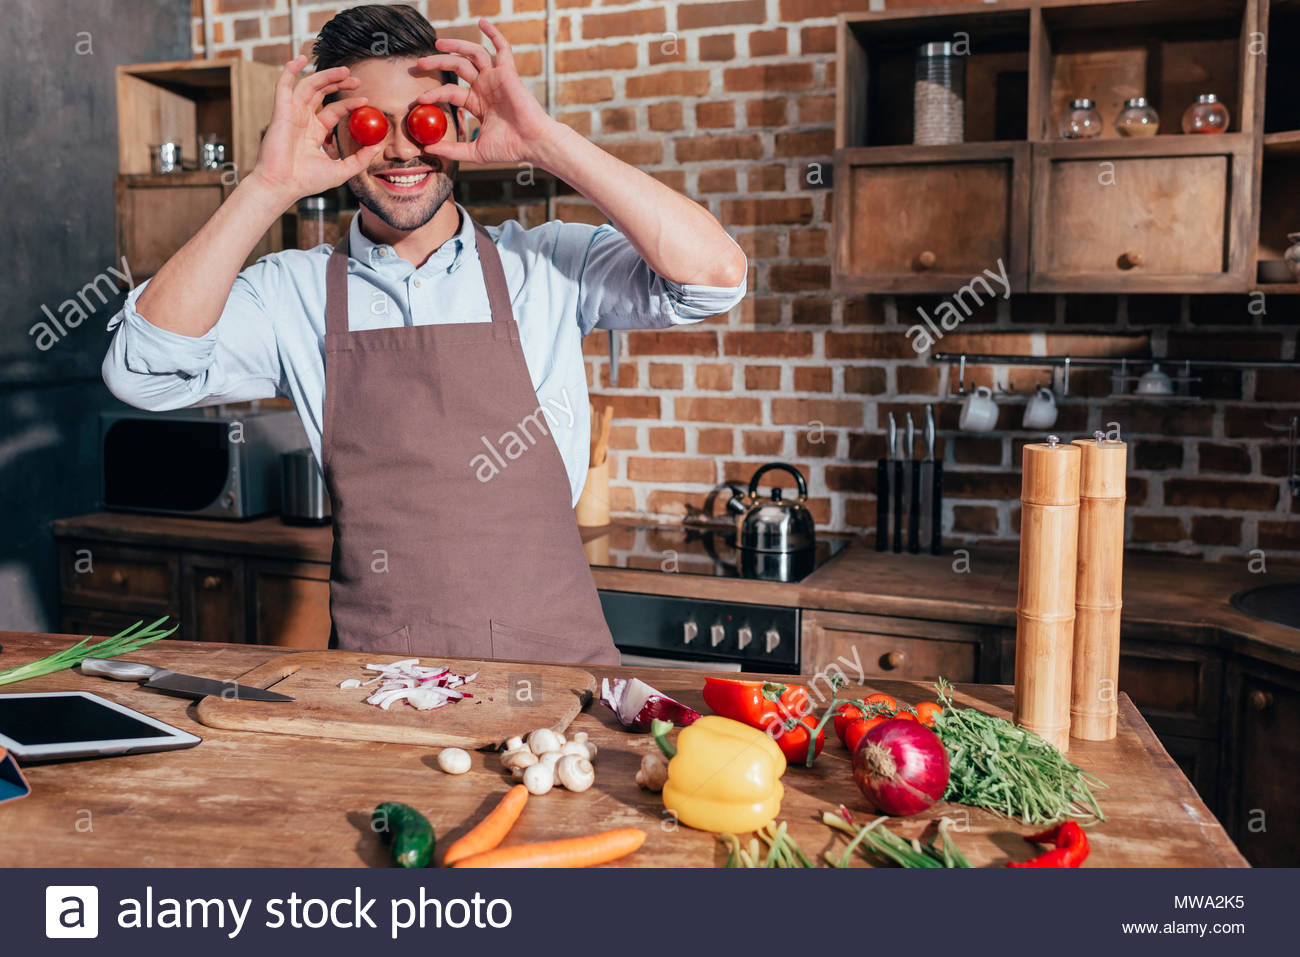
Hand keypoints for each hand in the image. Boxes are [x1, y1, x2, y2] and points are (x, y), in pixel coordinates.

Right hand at [247, 56, 383, 206]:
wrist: (283, 185)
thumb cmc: (307, 182)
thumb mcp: (342, 170)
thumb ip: (360, 159)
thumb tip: (377, 146)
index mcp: (315, 133)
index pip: (334, 111)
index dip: (349, 103)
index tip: (366, 100)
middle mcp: (302, 120)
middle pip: (321, 94)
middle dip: (338, 83)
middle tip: (356, 79)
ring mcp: (291, 114)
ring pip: (308, 86)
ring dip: (325, 75)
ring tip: (344, 70)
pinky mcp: (280, 111)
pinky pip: (283, 85)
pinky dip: (289, 70)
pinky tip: (299, 59)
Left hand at [413, 19, 566, 166]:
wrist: (532, 144)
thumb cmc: (510, 149)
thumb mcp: (475, 152)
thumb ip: (452, 150)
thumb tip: (427, 149)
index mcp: (478, 103)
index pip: (451, 92)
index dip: (434, 93)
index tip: (419, 100)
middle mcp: (486, 87)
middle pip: (457, 67)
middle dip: (438, 63)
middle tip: (419, 63)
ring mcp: (497, 78)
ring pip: (473, 54)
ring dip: (455, 46)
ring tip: (438, 44)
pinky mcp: (508, 73)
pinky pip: (502, 48)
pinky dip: (493, 33)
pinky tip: (481, 22)